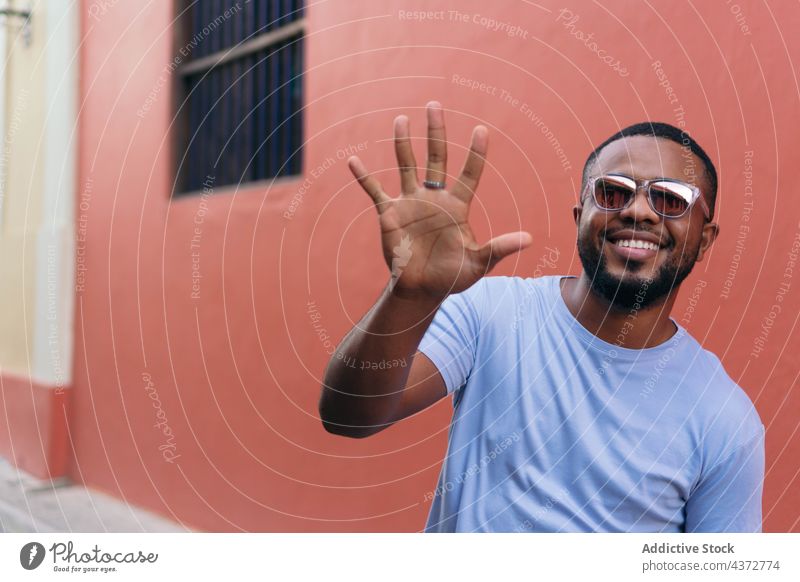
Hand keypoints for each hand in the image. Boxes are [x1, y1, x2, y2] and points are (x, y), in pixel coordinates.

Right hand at [348, 101, 531, 300]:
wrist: (421, 290)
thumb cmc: (452, 277)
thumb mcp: (479, 263)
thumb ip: (500, 248)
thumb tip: (529, 238)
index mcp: (457, 206)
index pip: (469, 173)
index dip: (476, 153)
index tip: (481, 130)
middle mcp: (434, 198)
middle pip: (436, 157)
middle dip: (435, 131)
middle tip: (434, 104)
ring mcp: (410, 203)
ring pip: (407, 165)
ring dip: (403, 143)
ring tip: (402, 119)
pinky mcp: (389, 214)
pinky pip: (375, 191)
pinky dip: (364, 177)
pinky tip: (354, 161)